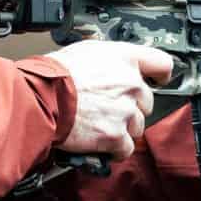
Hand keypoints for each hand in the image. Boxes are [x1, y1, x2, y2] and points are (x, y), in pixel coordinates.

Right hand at [48, 39, 174, 158]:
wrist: (40, 98)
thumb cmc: (54, 75)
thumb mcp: (85, 51)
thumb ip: (108, 58)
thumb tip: (112, 63)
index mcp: (124, 59)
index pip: (161, 63)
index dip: (160, 75)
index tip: (158, 81)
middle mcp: (130, 83)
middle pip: (147, 101)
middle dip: (131, 107)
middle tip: (109, 109)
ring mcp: (125, 110)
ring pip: (137, 126)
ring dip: (122, 128)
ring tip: (99, 124)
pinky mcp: (116, 134)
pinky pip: (126, 148)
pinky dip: (115, 149)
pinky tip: (102, 144)